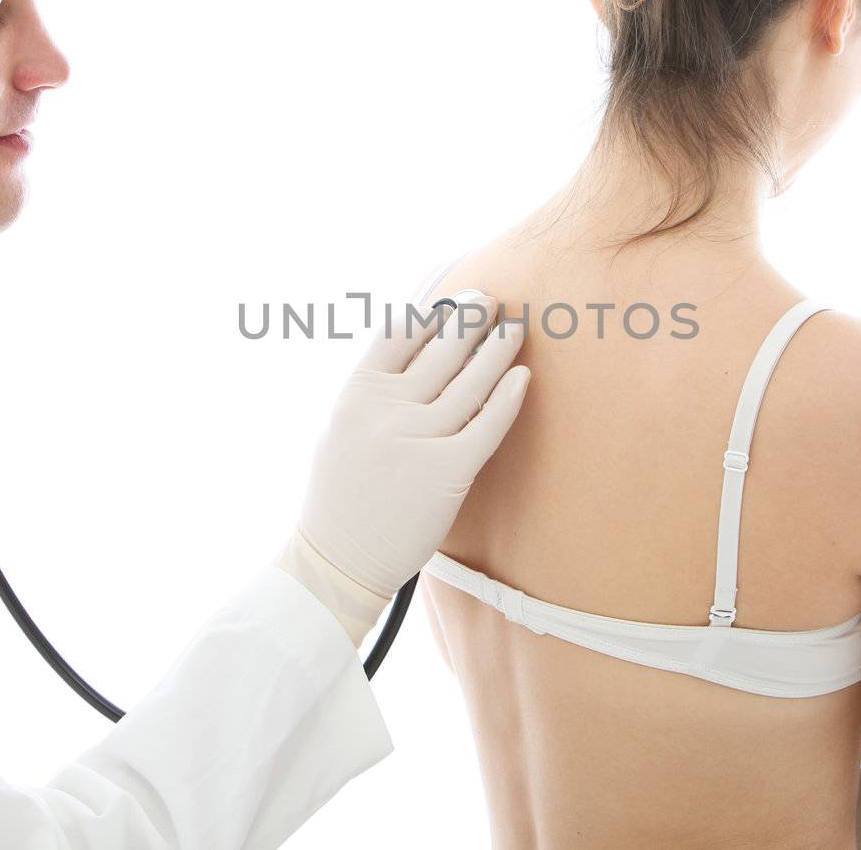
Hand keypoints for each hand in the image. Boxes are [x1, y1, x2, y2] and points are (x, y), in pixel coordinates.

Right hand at [294, 289, 529, 601]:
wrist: (337, 559)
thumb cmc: (340, 497)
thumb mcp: (340, 427)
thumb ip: (374, 390)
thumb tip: (414, 353)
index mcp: (357, 393)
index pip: (400, 331)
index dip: (433, 310)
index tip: (457, 301)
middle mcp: (387, 409)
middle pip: (441, 347)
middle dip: (472, 317)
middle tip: (493, 302)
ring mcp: (418, 438)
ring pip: (471, 380)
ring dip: (498, 348)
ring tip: (515, 329)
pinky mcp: (447, 472)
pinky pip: (487, 424)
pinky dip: (508, 397)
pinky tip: (523, 377)